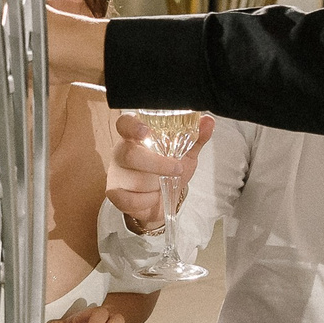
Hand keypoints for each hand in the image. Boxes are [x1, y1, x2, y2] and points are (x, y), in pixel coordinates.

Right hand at [108, 113, 213, 232]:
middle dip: (156, 164)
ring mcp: (117, 174)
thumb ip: (195, 138)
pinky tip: (153, 197)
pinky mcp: (115, 194)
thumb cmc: (168, 171)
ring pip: (134, 180)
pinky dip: (147, 201)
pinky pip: (129, 199)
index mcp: (136, 137)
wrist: (161, 200)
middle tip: (177, 168)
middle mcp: (122, 152)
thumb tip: (208, 122)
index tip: (145, 130)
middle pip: (129, 154)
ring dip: (156, 186)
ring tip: (163, 186)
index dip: (132, 126)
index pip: (125, 124)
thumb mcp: (184, 153)